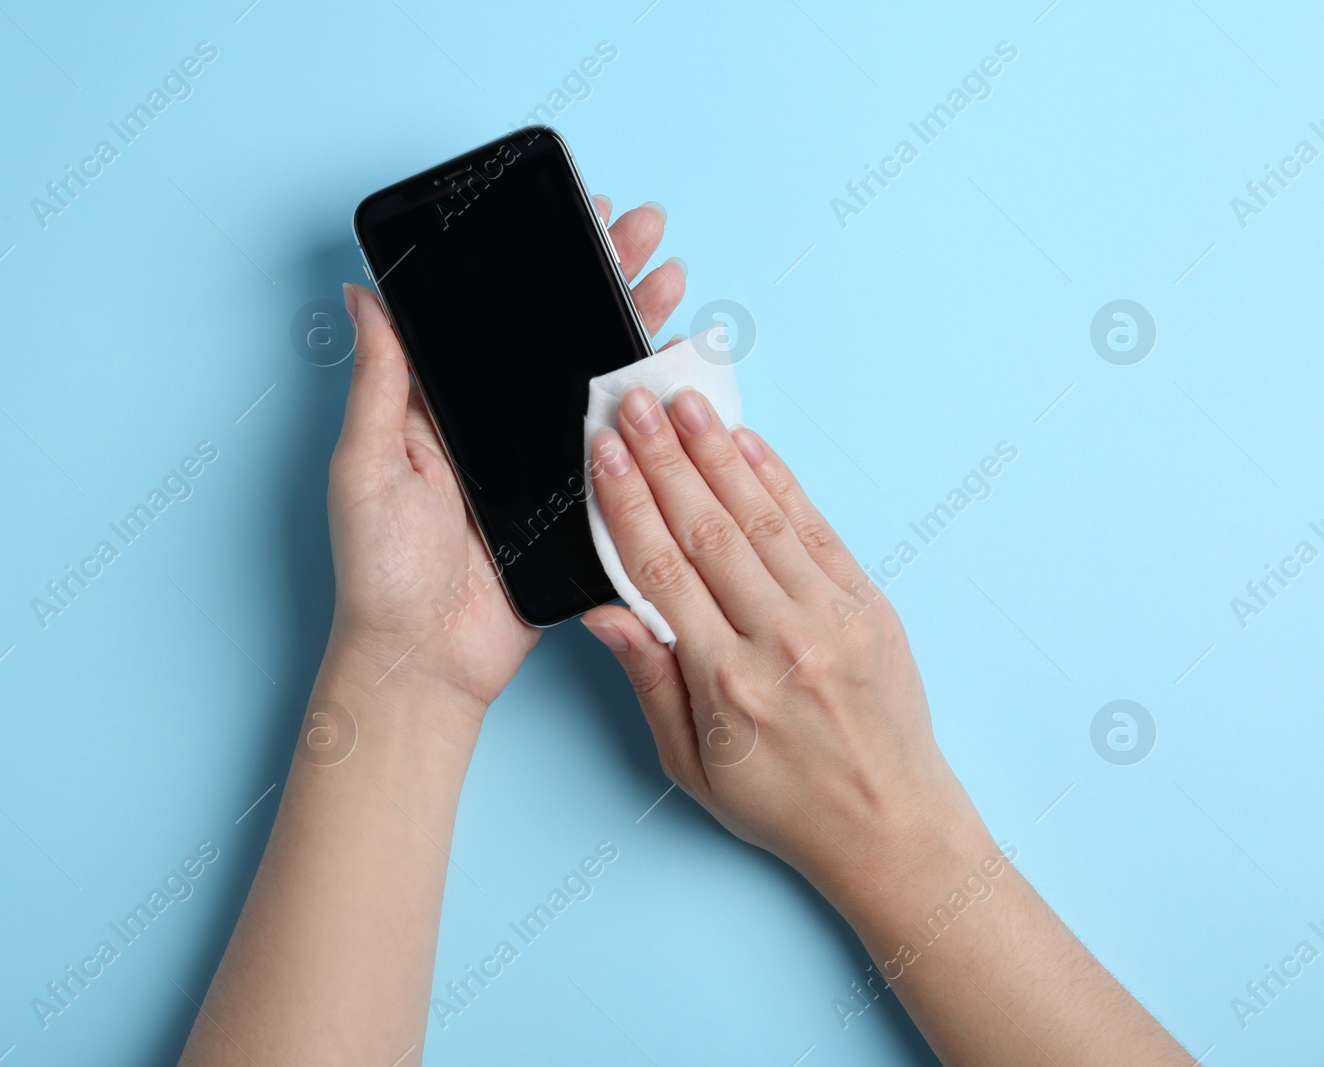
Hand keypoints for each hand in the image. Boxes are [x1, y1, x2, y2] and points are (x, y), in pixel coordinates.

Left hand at [327, 198, 689, 716]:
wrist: (426, 660)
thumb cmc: (381, 570)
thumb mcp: (367, 464)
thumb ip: (380, 383)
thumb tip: (364, 296)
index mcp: (442, 409)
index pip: (495, 321)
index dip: (534, 268)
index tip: (571, 218)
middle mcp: (496, 429)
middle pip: (556, 339)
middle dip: (600, 279)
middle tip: (641, 229)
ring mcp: (541, 467)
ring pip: (595, 384)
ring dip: (632, 329)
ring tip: (667, 279)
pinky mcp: (576, 507)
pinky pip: (618, 451)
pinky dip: (651, 411)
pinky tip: (676, 368)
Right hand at [581, 387, 982, 904]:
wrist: (889, 825)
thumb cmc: (784, 802)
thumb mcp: (691, 763)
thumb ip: (649, 680)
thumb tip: (605, 614)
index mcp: (727, 681)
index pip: (663, 569)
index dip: (628, 502)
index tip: (605, 453)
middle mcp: (781, 640)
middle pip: (708, 528)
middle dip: (665, 458)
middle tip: (636, 402)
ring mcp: (832, 617)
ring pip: (762, 517)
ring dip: (718, 453)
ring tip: (687, 404)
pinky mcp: (868, 604)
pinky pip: (816, 529)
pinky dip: (781, 482)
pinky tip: (748, 446)